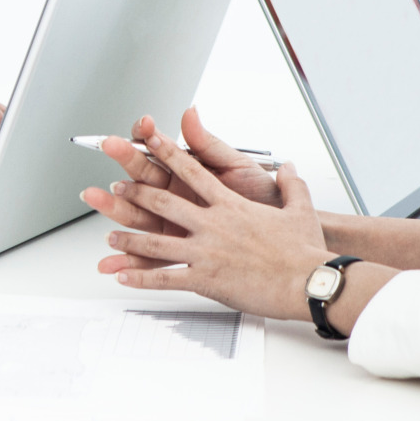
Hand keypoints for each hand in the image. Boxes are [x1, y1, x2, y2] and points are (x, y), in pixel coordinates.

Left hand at [80, 129, 331, 320]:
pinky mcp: (207, 279)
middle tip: (113, 188)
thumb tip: (289, 167)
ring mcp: (206, 252)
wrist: (310, 282)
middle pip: (164, 202)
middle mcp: (213, 224)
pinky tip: (123, 275)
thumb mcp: (299, 207)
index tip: (146, 138)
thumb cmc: (305, 249)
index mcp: (230, 204)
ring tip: (109, 237)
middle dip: (135, 194)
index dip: (166, 151)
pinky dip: (141, 276)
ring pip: (156, 241)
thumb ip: (291, 183)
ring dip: (130, 238)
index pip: (191, 170)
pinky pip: (166, 277)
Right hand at [94, 109, 279, 245]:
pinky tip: (112, 258)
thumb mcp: (239, 167)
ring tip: (97, 198)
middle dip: (123, 163)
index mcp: (190, 174)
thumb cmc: (265, 201)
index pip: (159, 151)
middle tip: (108, 148)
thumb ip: (208, 143)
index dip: (148, 137)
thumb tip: (190, 112)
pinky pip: (153, 258)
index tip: (143, 126)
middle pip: (142, 179)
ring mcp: (176, 226)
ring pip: (139, 216)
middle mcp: (178, 198)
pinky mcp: (182, 253)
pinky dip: (130, 260)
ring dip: (114, 207)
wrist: (290, 243)